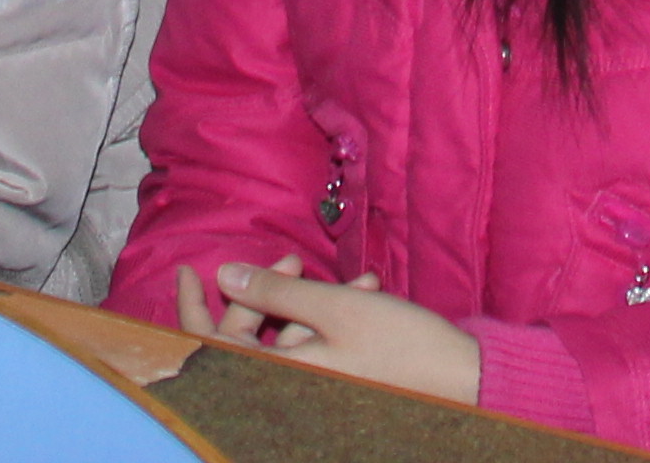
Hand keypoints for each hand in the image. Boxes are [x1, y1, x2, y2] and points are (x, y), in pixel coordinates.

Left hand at [183, 262, 482, 403]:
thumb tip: (225, 276)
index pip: (212, 345)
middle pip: (251, 337)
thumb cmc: (399, 345)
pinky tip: (365, 297)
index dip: (192, 307)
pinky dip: (331, 321)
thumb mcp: (336, 307)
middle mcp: (289, 387)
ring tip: (355, 281)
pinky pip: (315, 348)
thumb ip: (276, 292)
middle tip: (294, 259)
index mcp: (279, 376)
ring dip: (313, 302)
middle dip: (270, 291)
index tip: (188, 269)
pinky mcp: (334, 385)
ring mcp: (312, 389)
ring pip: (290, 337)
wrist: (461, 381)